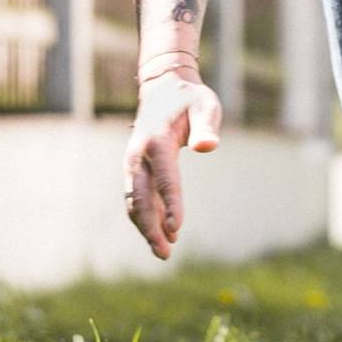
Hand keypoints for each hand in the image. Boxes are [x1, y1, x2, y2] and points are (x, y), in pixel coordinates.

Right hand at [122, 69, 222, 259]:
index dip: (171, 204)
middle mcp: (138, 155)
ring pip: (134, 202)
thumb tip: (207, 147)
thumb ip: (206, 126)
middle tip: (166, 253)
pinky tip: (163, 232)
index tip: (177, 228)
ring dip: (146, 227)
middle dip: (150, 227)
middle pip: (140, 197)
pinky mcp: (135, 170)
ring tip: (164, 252)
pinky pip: (137, 197)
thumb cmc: (189, 99)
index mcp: (156, 141)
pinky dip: (147, 216)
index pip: (164, 178)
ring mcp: (133, 164)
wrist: (163, 88)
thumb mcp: (205, 105)